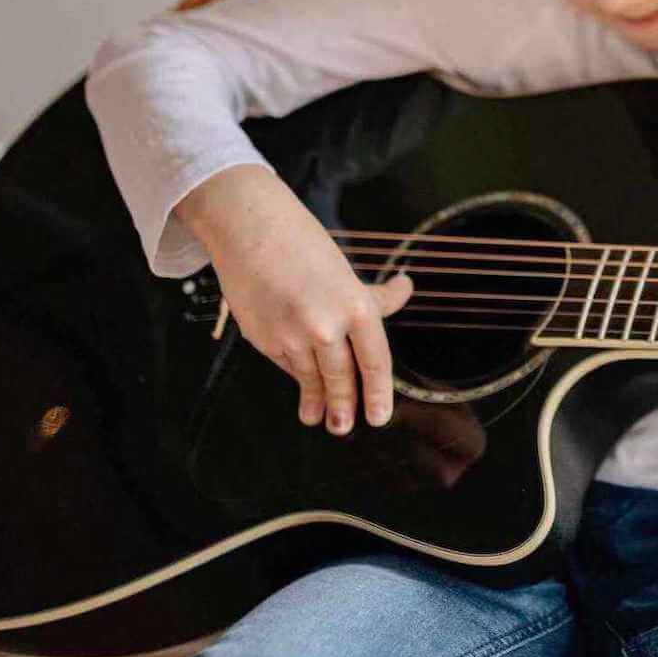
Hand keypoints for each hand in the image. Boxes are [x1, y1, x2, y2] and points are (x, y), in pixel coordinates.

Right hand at [178, 166, 412, 433]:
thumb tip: (406, 289)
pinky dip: (295, 376)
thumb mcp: (346, 272)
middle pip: (342, 377)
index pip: (375, 360)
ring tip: (321, 420)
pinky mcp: (263, 339)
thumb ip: (373, 297)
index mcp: (356, 306)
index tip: (379, 416)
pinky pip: (287, 364)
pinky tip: (300, 388)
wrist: (250, 229)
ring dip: (317, 402)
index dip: (379, 392)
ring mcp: (292, 335)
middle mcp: (326, 325)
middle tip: (345, 427)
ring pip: (311, 377)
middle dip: (345, 406)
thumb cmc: (304, 246)